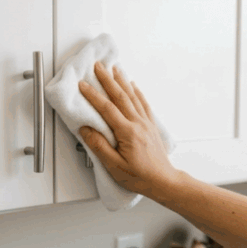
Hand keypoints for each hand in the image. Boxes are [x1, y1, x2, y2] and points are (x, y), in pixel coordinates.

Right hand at [78, 62, 180, 195]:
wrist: (163, 181)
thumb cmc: (140, 177)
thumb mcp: (114, 166)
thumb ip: (99, 146)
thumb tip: (86, 130)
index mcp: (128, 133)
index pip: (107, 109)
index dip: (93, 95)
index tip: (83, 85)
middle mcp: (138, 124)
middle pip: (120, 96)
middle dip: (107, 79)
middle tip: (98, 66)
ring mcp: (146, 123)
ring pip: (132, 96)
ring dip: (121, 81)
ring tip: (114, 69)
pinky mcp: (150, 125)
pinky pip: (143, 103)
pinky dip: (136, 91)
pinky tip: (133, 85)